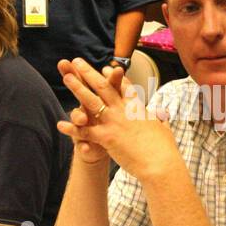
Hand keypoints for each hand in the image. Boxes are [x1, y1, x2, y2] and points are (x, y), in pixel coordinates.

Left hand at [56, 58, 175, 178]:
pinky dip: (72, 128)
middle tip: (78, 61)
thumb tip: (162, 114)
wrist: (160, 163)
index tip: (106, 68)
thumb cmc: (164, 149)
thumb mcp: (163, 129)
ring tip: (66, 77)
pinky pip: (85, 131)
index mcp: (138, 108)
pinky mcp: (107, 138)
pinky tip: (60, 124)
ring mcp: (114, 122)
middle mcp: (124, 111)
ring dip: (78, 88)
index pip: (124, 87)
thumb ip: (160, 119)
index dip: (114, 77)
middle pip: (104, 87)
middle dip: (89, 73)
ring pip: (91, 101)